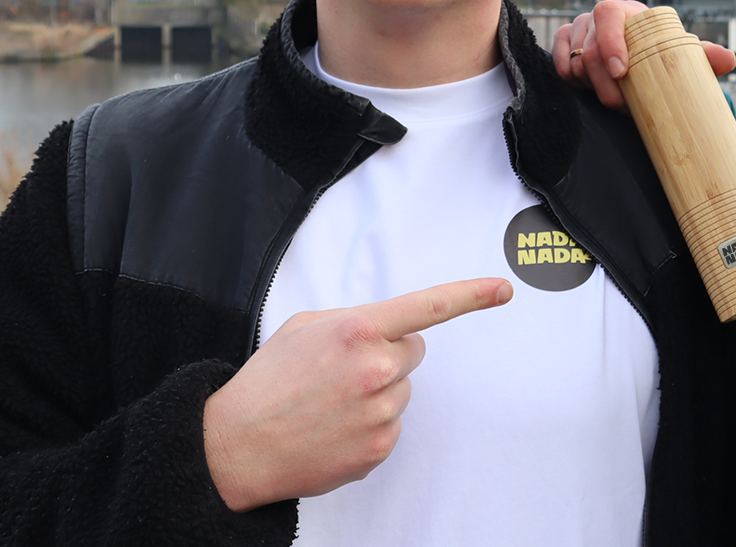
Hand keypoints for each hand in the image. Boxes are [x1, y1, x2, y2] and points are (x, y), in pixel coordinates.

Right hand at [202, 278, 512, 510]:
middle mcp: (376, 369)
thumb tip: (387, 328)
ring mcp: (381, 411)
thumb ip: (353, 321)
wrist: (233, 446)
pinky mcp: (379, 446)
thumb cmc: (267, 382)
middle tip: (341, 371)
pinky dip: (368, 426)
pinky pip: (391, 425)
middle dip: (387, 355)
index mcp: (357, 330)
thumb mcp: (304, 328)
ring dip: (376, 393)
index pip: (429, 306)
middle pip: (413, 352)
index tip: (502, 289)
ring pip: (401, 390)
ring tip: (328, 404)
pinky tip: (332, 428)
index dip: (472, 295)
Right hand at [553, 0, 735, 110]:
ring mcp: (579, 30)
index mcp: (628, 12)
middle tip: (625, 106)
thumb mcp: (680, 54)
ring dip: (592, 86)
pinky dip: (571, 79)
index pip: (609, 15)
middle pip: (589, 49)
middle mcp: (599, 17)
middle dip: (606, 85)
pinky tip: (589, 88)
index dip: (611, 43)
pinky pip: (560, 63)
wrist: (640, 58)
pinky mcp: (564, 44)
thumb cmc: (659, 53)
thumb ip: (703, 56)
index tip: (622, 72)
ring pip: (574, 62)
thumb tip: (729, 60)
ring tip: (615, 99)